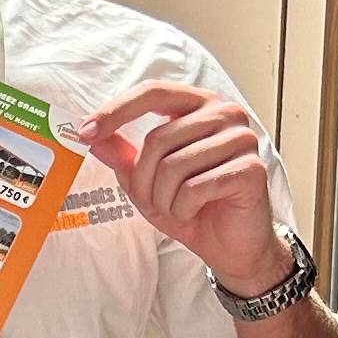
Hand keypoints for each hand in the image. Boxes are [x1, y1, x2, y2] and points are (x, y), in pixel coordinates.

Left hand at [73, 81, 294, 293]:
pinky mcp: (252, 168)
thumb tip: (92, 136)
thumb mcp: (145, 181)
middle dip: (144, 180)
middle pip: (159, 138)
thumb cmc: (190, 206)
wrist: (229, 245)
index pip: (153, 92)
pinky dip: (184, 208)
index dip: (116, 111)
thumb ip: (122, 155)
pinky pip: (196, 187)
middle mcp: (225, 112)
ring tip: (178, 207)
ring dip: (164, 198)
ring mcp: (242, 138)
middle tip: (153, 200)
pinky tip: (195, 211)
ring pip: (175, 165)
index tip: (85, 132)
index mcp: (198, 104)